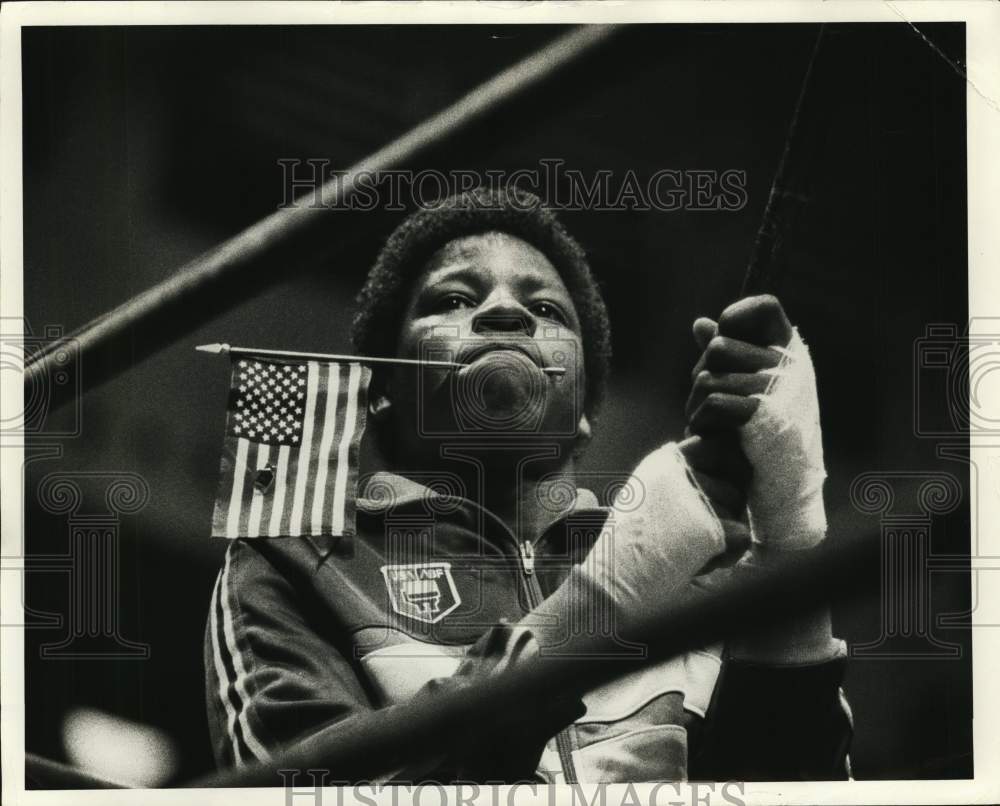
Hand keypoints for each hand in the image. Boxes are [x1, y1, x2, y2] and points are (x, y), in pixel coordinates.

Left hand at [687, 294, 826, 551]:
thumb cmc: (755, 432)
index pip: (766, 307)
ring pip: (706, 377)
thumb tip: (700, 324)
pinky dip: (701, 421)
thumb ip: (724, 354)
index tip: (727, 339)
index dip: (738, 316)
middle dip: (702, 375)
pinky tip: (711, 435)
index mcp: (789, 353)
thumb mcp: (741, 387)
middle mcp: (790, 366)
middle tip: (715, 404)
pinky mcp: (764, 416)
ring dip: (697, 404)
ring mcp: (779, 390)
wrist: (778, 486)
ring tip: (715, 425)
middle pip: (717, 347)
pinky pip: (713, 402)